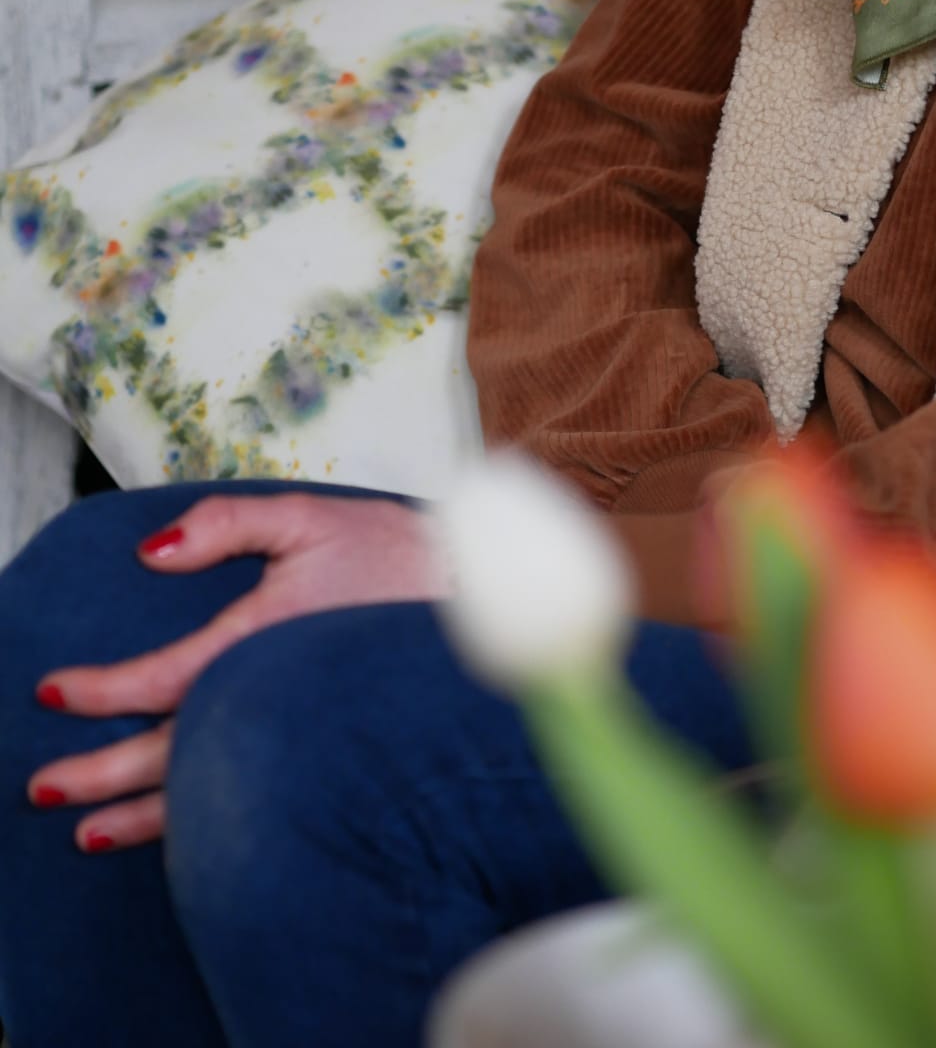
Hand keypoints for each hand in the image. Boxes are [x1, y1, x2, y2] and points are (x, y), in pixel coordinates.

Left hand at [29, 491, 447, 852]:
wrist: (477, 599)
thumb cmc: (394, 554)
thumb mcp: (309, 517)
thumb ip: (227, 526)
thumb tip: (149, 555)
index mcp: (263, 639)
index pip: (165, 679)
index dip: (102, 690)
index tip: (54, 693)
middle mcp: (274, 699)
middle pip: (173, 751)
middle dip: (102, 774)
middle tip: (45, 788)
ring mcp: (299, 733)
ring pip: (208, 786)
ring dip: (142, 816)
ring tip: (87, 831)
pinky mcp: (320, 752)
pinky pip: (250, 793)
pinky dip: (202, 820)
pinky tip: (174, 829)